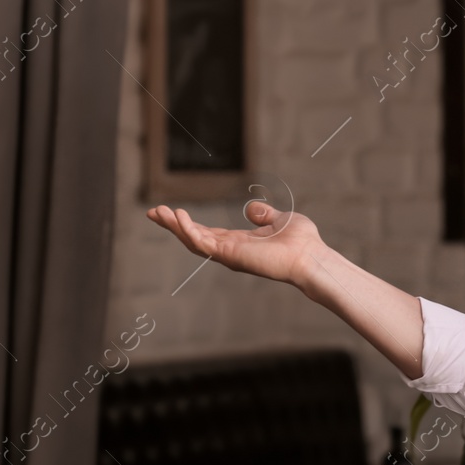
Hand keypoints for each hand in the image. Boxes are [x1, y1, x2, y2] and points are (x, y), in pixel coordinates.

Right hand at [147, 201, 325, 288]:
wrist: (311, 255)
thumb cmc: (301, 241)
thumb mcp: (279, 220)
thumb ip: (264, 215)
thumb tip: (251, 208)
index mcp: (238, 242)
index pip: (206, 233)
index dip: (188, 224)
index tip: (170, 212)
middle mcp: (230, 250)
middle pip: (193, 238)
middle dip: (173, 226)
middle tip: (153, 212)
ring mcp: (229, 254)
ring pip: (193, 242)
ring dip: (175, 227)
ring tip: (158, 213)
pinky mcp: (231, 255)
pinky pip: (203, 243)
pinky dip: (189, 231)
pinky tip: (178, 218)